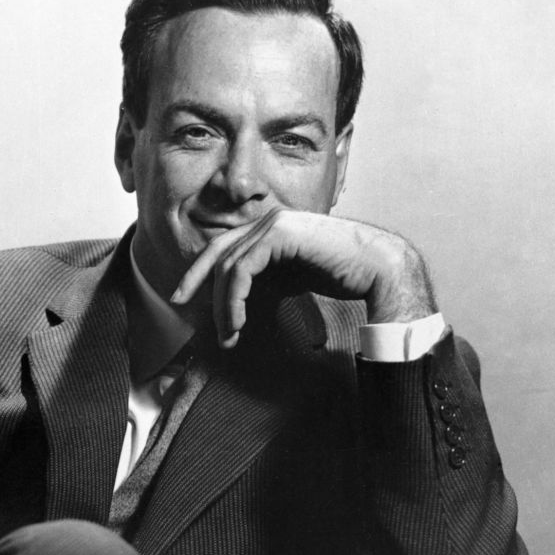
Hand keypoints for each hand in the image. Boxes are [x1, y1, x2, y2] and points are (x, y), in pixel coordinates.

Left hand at [171, 210, 435, 347]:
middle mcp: (269, 221)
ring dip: (221, 304)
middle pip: (217, 250)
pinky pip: (240, 269)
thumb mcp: (291, 280)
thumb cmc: (341, 277)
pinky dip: (232, 299)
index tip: (185, 297)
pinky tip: (237, 322)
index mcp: (271, 228)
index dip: (200, 271)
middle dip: (194, 279)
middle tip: (178, 304)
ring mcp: (274, 224)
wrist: (376, 270)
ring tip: (228, 334)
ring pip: (227, 265)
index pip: (225, 247)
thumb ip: (265, 282)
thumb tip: (238, 303)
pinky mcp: (280, 234)